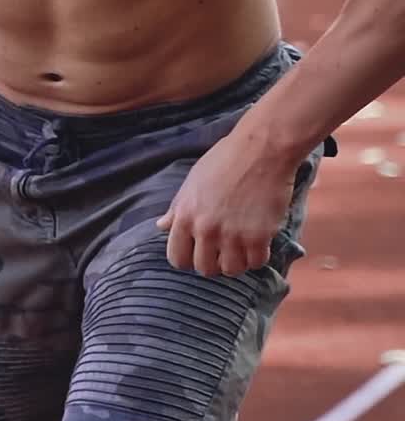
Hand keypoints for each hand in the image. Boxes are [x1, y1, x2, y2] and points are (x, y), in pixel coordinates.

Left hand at [156, 128, 299, 276]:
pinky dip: (256, 256)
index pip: (177, 258)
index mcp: (184, 215)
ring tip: (239, 245)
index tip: (197, 252)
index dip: (187, 259)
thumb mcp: (191, 183)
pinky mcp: (259, 237)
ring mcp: (232, 236)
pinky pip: (256, 263)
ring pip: (231, 270)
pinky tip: (256, 241)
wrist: (260, 150)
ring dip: (236, 261)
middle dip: (212, 262)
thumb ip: (176, 209)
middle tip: (221, 249)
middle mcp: (205, 229)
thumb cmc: (223, 161)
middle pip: (204, 269)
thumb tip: (161, 226)